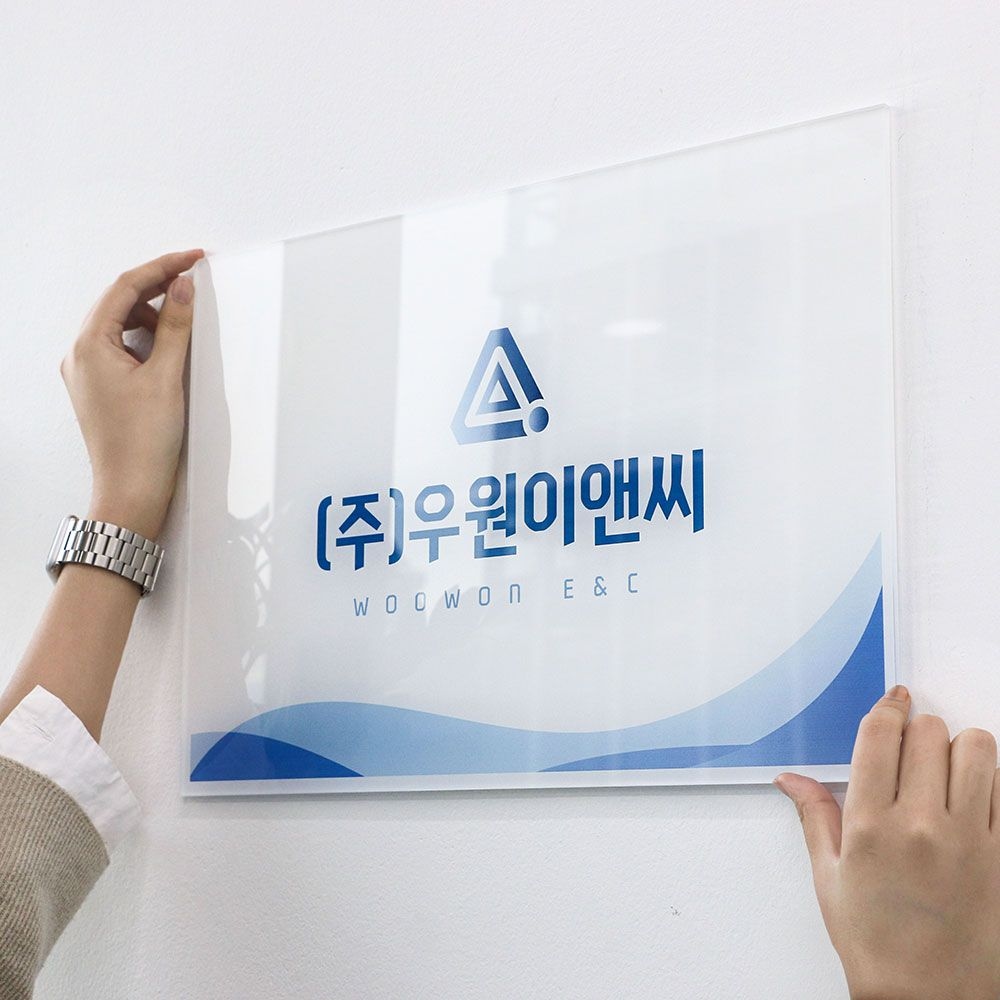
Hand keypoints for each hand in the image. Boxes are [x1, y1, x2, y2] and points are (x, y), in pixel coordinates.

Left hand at [60, 249, 203, 538]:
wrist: (132, 492)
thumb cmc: (143, 443)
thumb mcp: (167, 377)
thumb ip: (177, 327)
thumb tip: (183, 288)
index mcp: (88, 346)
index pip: (125, 288)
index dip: (161, 268)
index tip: (192, 259)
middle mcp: (81, 355)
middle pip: (120, 304)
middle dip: (158, 290)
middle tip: (194, 281)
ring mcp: (89, 373)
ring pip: (122, 326)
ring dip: (154, 318)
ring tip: (186, 325)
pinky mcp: (102, 389)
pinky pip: (123, 349)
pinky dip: (148, 342)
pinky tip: (171, 351)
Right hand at [776, 687, 999, 999]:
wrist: (927, 995)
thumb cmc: (875, 941)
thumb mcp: (829, 877)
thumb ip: (814, 816)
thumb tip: (791, 779)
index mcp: (870, 827)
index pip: (880, 736)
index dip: (887, 708)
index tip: (893, 700)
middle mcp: (920, 826)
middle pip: (928, 733)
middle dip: (918, 729)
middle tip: (911, 746)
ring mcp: (969, 840)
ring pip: (977, 749)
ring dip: (959, 746)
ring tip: (946, 765)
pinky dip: (990, 779)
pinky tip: (971, 795)